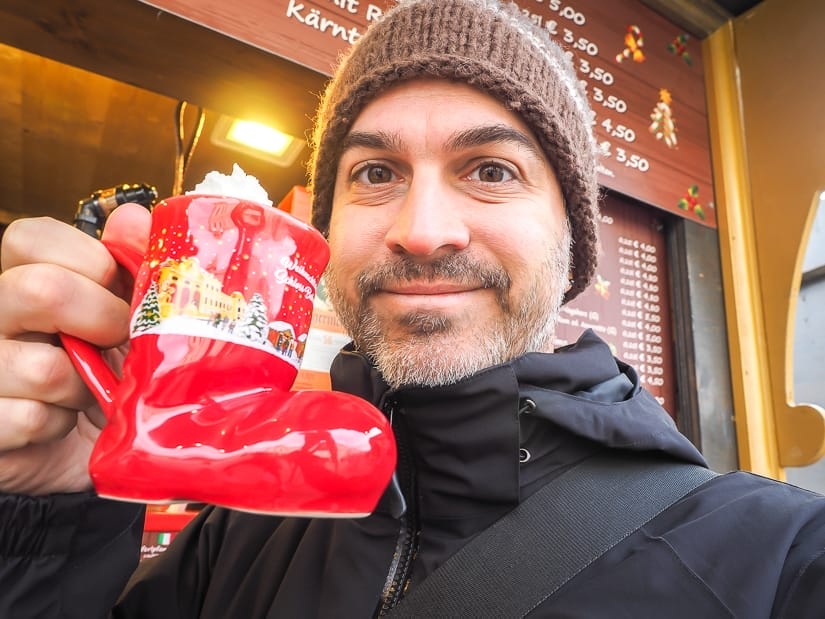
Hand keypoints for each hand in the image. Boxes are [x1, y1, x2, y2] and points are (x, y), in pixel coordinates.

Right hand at [0, 204, 149, 494]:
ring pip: (39, 368)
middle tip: (117, 343)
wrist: (90, 449)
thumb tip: (132, 218)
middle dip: (101, 321)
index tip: (121, 293)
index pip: (30, 237)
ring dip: (81, 389)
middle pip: (38, 290)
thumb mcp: (128, 318)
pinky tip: (54, 427)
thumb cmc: (106, 374)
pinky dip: (56, 427)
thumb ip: (133, 265)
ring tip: (83, 395)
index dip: (91, 263)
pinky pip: (24, 419)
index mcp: (19, 276)